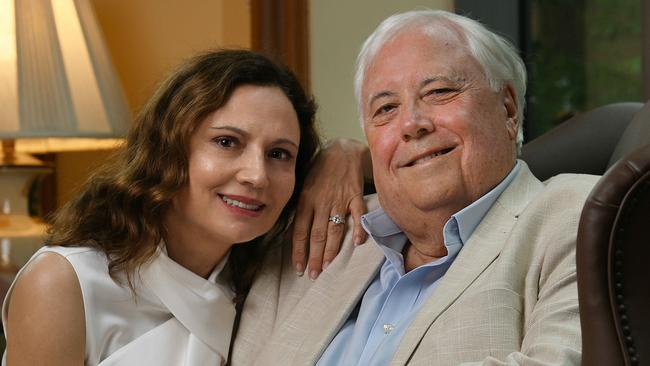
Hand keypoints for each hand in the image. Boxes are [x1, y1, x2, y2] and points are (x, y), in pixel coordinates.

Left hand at [292, 138, 371, 279]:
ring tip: (328, 267)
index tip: (298, 268)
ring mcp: (339, 199)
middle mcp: (321, 202)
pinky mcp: (355, 195)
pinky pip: (358, 214)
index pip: (299, 231)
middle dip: (314, 257)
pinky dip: (359, 228)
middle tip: (313, 275)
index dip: (298, 251)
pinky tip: (358, 243)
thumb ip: (300, 210)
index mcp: (305, 201)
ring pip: (334, 229)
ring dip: (331, 250)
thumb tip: (292, 235)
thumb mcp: (303, 187)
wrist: (341, 150)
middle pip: (317, 235)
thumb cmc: (320, 171)